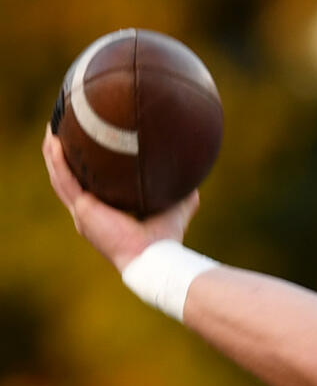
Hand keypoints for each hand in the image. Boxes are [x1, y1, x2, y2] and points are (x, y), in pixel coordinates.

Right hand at [42, 125, 198, 269]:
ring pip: (61, 177)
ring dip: (54, 153)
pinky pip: (65, 180)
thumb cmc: (166, 239)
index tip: (84, 144)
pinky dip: (58, 161)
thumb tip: (194, 175)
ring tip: (52, 128)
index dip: (84, 167)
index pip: (89, 186)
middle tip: (61, 129)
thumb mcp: (175, 208)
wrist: (156, 257)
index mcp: (106, 214)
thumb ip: (182, 192)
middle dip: (63, 154)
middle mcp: (90, 214)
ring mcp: (84, 213)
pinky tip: (55, 142)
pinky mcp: (83, 210)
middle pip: (68, 178)